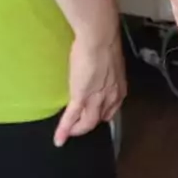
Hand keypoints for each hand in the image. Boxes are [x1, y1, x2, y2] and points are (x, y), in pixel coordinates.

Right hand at [56, 27, 126, 146]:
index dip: (102, 114)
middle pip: (100, 118)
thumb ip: (104, 69)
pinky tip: (59, 139)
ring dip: (77, 130)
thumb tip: (97, 67)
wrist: (99, 39)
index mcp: (119, 88)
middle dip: (90, 124)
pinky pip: (72, 117)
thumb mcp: (108, 61)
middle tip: (79, 128)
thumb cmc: (103, 42)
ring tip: (68, 134)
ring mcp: (96, 99)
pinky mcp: (81, 97)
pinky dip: (65, 130)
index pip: (111, 108)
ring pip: (88, 123)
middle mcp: (111, 98)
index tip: (95, 115)